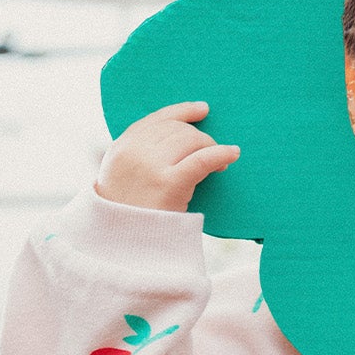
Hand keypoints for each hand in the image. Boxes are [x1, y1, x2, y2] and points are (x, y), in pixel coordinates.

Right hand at [97, 99, 239, 211]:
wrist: (121, 245)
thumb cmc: (128, 216)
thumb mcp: (122, 178)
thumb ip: (139, 156)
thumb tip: (176, 139)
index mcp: (121, 147)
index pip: (157, 119)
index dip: (183, 112)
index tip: (203, 110)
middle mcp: (134, 151)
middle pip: (177, 130)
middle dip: (199, 138)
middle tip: (213, 153)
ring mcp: (150, 166)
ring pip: (191, 141)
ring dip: (210, 147)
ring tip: (220, 164)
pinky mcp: (168, 184)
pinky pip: (201, 160)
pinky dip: (220, 154)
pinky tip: (232, 154)